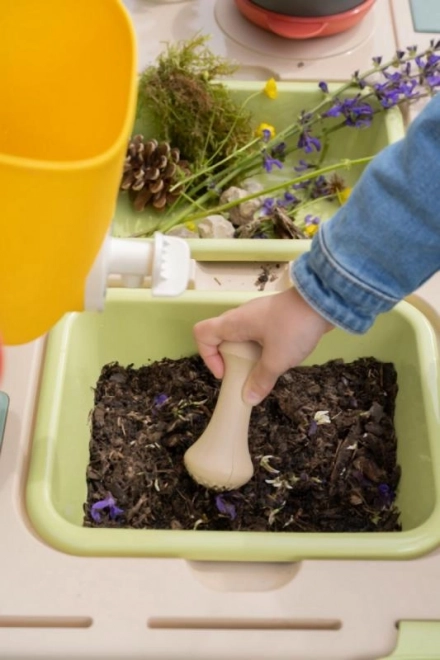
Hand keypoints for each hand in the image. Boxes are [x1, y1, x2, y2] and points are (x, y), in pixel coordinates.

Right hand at [194, 287, 333, 404]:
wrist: (324, 300)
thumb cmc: (294, 327)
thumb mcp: (276, 360)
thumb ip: (261, 380)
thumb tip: (249, 398)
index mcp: (234, 323)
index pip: (202, 333)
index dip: (207, 356)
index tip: (226, 373)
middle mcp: (242, 316)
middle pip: (221, 337)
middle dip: (229, 359)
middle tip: (245, 374)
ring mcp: (258, 314)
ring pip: (241, 336)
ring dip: (247, 355)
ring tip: (264, 369)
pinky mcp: (274, 316)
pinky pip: (258, 334)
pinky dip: (261, 348)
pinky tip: (279, 357)